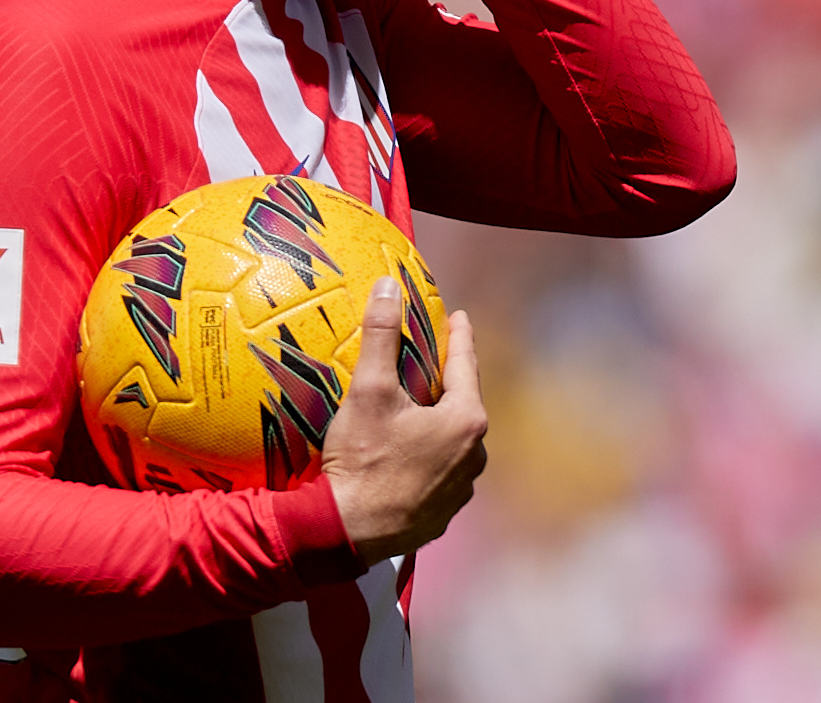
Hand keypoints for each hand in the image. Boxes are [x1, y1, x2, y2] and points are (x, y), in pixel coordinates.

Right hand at [321, 277, 487, 565]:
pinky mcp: (442, 514)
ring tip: (416, 408)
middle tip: (431, 361)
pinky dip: (428, 456)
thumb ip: (381, 336)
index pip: (465, 366)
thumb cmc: (362, 459)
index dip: (460, 338)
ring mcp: (461, 489)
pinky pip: (441, 472)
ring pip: (453, 442)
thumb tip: (389, 288)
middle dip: (449, 382)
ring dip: (438, 423)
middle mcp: (474, 456)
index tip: (458, 318)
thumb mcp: (369, 391)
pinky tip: (406, 454)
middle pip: (462, 405)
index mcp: (465, 421)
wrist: (346, 531)